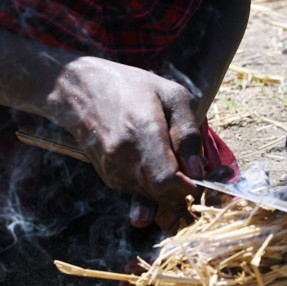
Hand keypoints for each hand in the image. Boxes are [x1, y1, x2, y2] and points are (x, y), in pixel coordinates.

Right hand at [48, 57, 205, 229]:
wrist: (82, 90)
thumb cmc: (133, 87)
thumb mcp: (173, 96)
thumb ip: (188, 134)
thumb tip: (198, 171)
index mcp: (142, 132)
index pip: (168, 182)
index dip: (192, 184)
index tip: (204, 171)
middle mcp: (124, 158)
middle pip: (165, 195)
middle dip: (187, 187)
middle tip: (199, 165)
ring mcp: (113, 171)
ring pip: (155, 198)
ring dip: (172, 187)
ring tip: (178, 158)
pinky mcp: (109, 179)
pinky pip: (141, 192)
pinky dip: (156, 183)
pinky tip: (159, 161)